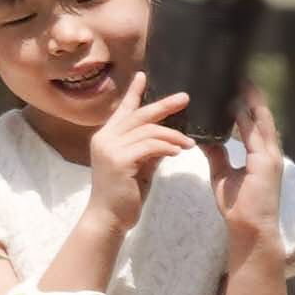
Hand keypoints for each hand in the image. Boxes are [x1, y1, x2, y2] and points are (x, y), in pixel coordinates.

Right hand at [85, 87, 198, 216]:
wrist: (109, 218)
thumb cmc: (124, 195)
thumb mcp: (139, 167)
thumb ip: (149, 150)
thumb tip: (168, 138)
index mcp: (107, 137)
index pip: (123, 110)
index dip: (134, 92)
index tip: (143, 75)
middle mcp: (105, 138)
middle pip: (139, 115)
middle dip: (164, 105)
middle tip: (185, 98)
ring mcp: (110, 148)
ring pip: (148, 130)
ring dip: (173, 135)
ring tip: (189, 143)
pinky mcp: (119, 160)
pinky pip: (150, 146)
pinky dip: (167, 146)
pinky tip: (178, 151)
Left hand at [216, 95, 286, 259]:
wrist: (248, 229)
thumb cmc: (237, 206)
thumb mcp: (222, 175)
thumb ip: (217, 154)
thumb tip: (204, 138)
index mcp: (261, 155)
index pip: (254, 123)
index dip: (248, 105)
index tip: (237, 86)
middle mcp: (269, 152)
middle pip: (261, 117)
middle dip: (253, 97)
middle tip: (241, 75)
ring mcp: (270, 157)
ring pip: (261, 122)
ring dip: (253, 102)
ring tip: (243, 82)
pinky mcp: (266, 163)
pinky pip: (255, 136)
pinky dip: (248, 120)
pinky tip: (238, 105)